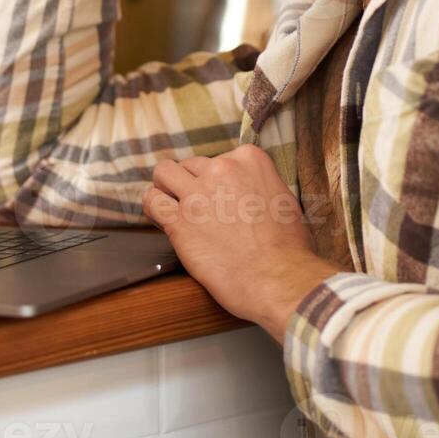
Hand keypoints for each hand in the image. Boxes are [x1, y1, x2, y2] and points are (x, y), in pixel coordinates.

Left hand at [143, 145, 339, 342]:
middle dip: (193, 185)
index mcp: (249, 159)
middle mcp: (221, 168)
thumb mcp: (282, 199)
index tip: (220, 198)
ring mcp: (198, 192)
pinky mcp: (179, 219)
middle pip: (191, 166)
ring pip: (164, 173)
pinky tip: (161, 219)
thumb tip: (246, 189)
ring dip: (166, 188)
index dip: (216, 181)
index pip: (219, 159)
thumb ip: (257, 184)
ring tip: (172, 206)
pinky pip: (152, 200)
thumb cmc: (286, 248)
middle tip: (199, 210)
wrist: (276, 279)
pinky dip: (153, 208)